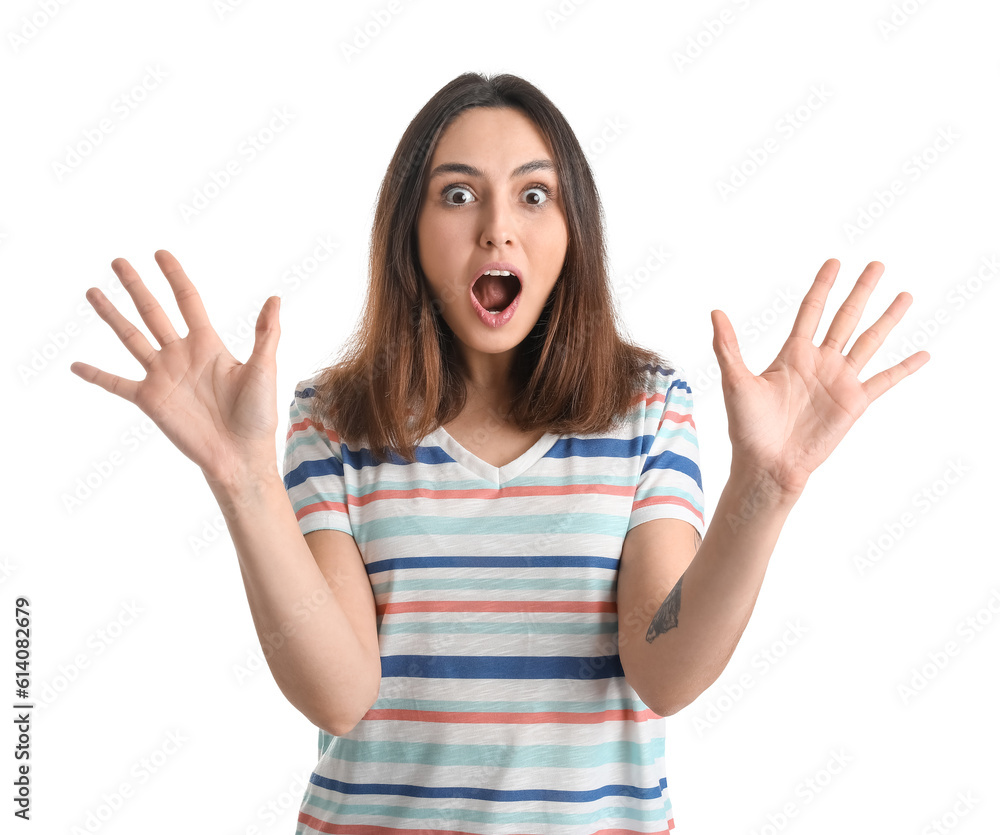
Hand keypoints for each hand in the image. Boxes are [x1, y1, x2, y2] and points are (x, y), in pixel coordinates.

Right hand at [70, 250, 281, 484]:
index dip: (174, 276)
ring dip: (111, 315)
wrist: (241, 454)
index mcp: (208, 344)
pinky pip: (117, 384)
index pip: (188, 300)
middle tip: (118, 261)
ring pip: (130, 337)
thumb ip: (266, 333)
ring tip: (92, 292)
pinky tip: (76, 365)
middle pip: (153, 312)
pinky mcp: (150, 400)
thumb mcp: (265, 369)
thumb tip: (275, 297)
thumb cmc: (258, 415)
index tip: (160, 254)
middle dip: (136, 286)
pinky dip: (96, 375)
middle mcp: (182, 355)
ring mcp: (163, 376)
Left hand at [710, 259, 929, 497]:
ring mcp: (839, 381)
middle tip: (877, 264)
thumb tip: (715, 312)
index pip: (812, 310)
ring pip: (870, 340)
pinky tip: (923, 353)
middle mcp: (819, 362)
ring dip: (888, 318)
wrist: (767, 464)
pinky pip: (885, 380)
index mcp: (792, 354)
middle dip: (861, 290)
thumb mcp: (735, 381)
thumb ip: (728, 346)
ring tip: (905, 295)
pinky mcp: (854, 403)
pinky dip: (905, 367)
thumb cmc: (747, 427)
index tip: (834, 262)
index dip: (823, 285)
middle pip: (846, 317)